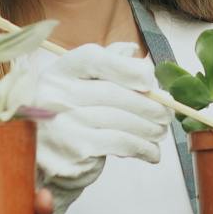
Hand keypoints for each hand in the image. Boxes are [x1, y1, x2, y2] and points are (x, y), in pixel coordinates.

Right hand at [26, 43, 168, 213]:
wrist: (46, 163)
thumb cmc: (69, 120)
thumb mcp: (78, 86)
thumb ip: (104, 65)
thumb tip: (133, 50)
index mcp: (58, 73)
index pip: (92, 58)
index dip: (125, 66)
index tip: (149, 78)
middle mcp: (55, 95)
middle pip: (113, 92)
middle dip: (149, 104)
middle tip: (167, 114)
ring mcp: (63, 124)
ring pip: (121, 120)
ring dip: (149, 128)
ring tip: (160, 132)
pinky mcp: (75, 150)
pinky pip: (120, 143)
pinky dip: (143, 147)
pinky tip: (151, 151)